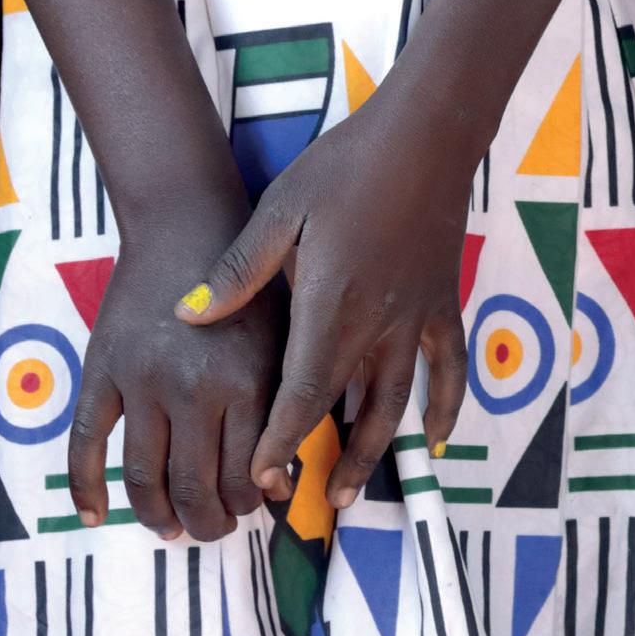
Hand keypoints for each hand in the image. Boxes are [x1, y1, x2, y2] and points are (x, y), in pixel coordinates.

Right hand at [68, 191, 283, 541]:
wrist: (186, 219)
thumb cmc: (250, 278)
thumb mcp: (281, 335)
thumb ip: (282, 406)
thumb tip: (277, 489)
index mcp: (247, 379)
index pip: (247, 473)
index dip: (248, 503)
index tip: (250, 508)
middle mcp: (194, 387)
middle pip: (194, 487)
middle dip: (206, 522)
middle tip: (211, 530)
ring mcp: (143, 381)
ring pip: (143, 477)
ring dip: (157, 515)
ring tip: (170, 527)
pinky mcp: (103, 370)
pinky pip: (86, 444)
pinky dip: (86, 487)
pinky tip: (94, 515)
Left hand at [177, 104, 471, 508]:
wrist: (426, 132)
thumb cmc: (347, 165)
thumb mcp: (280, 210)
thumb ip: (238, 271)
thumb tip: (186, 317)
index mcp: (330, 307)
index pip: (300, 396)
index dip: (278, 444)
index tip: (257, 480)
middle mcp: (376, 325)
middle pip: (346, 412)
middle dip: (319, 463)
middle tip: (294, 503)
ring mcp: (415, 317)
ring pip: (396, 403)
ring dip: (373, 453)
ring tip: (349, 495)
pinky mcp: (443, 301)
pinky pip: (448, 367)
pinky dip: (444, 407)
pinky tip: (433, 440)